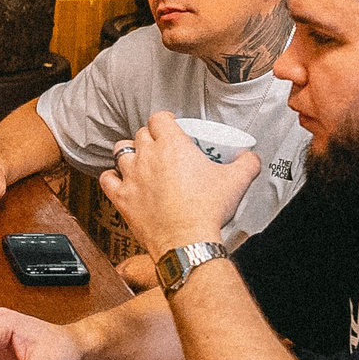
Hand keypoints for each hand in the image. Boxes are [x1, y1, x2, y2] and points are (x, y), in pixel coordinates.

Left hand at [100, 112, 259, 260]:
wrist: (187, 241)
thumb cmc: (207, 211)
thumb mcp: (237, 182)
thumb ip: (247, 163)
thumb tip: (250, 157)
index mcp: (173, 146)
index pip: (159, 118)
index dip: (165, 119)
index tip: (171, 126)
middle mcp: (148, 157)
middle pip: (141, 134)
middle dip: (151, 136)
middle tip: (162, 147)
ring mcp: (132, 177)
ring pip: (121, 151)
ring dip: (130, 152)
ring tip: (140, 159)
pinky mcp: (122, 198)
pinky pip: (107, 179)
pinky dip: (112, 177)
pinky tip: (120, 179)